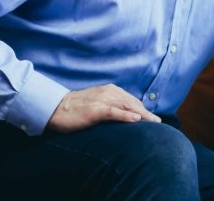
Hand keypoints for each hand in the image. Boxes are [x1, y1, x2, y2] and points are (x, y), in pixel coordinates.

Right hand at [47, 84, 161, 132]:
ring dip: (142, 115)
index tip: (153, 119)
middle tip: (158, 123)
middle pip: (133, 103)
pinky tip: (136, 119)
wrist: (55, 108)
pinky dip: (126, 115)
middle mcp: (109, 92)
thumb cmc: (76, 108)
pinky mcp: (95, 109)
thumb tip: (125, 115)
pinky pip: (114, 112)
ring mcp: (102, 100)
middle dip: (147, 113)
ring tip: (154, 123)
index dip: (144, 109)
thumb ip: (111, 106)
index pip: (132, 100)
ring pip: (127, 106)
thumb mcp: (97, 103)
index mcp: (110, 90)